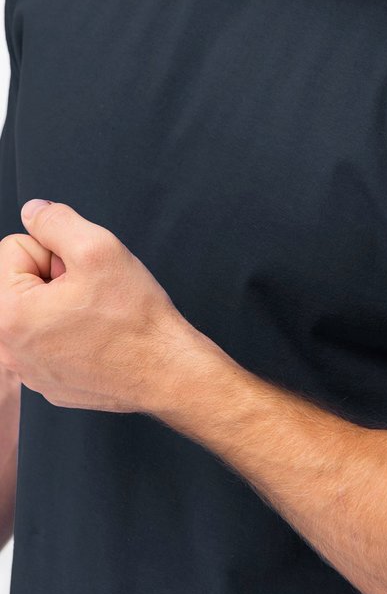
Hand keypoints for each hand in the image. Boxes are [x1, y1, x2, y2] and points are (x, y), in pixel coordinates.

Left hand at [0, 200, 192, 413]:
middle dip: (55, 278)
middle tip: (90, 293)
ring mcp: (28, 370)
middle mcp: (9, 348)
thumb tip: (34, 212)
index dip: (54, 251)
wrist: (164, 370)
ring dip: (62, 305)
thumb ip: (56, 221)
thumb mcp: (98, 248)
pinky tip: (97, 338)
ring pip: (37, 311)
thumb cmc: (134, 319)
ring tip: (96, 316)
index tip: (80, 273)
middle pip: (22, 281)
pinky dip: (70, 333)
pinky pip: (49, 340)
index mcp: (9, 314)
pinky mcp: (48, 381)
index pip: (14, 248)